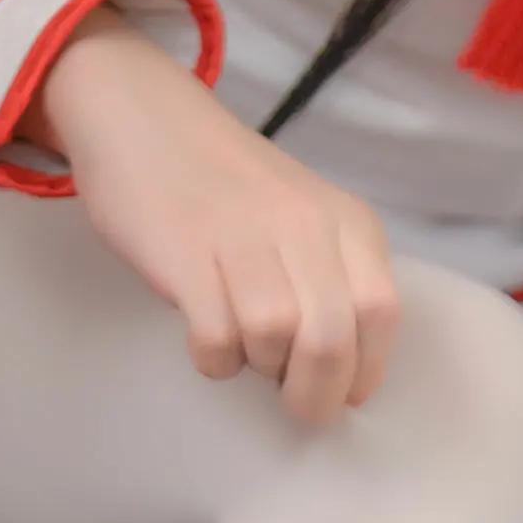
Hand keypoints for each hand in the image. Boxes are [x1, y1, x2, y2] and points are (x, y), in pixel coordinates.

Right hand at [36, 16, 399, 421]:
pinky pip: (217, 340)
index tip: (341, 392)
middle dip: (315, 394)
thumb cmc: (229, 186)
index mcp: (346, 220)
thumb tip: (343, 378)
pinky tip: (206, 340)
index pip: (380, 314)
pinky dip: (215, 360)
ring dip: (259, 366)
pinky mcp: (186, 254)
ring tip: (243, 345)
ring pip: (274, 342)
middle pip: (331, 341)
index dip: (363, 370)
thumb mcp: (306, 220)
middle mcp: (303, 224)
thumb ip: (335, 283)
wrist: (142, 118)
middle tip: (295, 404)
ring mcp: (243, 236)